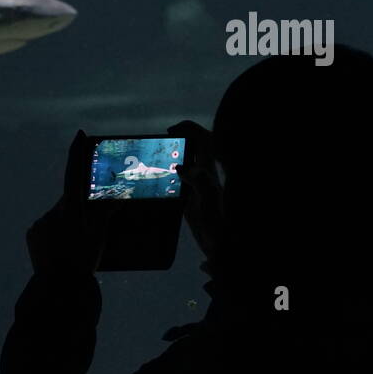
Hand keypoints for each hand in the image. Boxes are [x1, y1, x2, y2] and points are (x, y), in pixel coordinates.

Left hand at [26, 130, 111, 275]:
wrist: (59, 286)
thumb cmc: (83, 260)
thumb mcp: (99, 236)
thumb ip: (104, 214)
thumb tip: (113, 199)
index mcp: (71, 207)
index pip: (74, 174)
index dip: (77, 153)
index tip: (79, 134)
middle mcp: (52, 211)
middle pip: (69, 202)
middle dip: (78, 210)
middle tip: (87, 230)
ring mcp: (40, 222)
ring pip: (57, 218)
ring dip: (66, 226)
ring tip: (75, 247)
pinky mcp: (32, 234)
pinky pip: (45, 229)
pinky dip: (54, 235)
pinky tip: (62, 250)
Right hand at [168, 120, 222, 266]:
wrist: (217, 244)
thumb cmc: (216, 222)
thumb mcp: (208, 200)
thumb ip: (200, 181)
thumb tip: (181, 167)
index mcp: (208, 172)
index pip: (204, 140)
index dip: (190, 129)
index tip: (172, 131)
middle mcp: (202, 175)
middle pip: (194, 148)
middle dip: (180, 138)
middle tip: (162, 140)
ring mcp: (195, 186)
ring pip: (186, 162)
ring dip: (172, 155)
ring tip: (155, 156)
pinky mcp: (189, 197)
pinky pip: (178, 179)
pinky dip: (167, 174)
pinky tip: (155, 181)